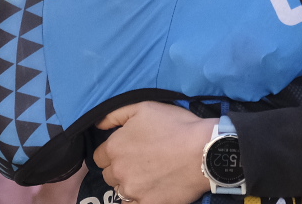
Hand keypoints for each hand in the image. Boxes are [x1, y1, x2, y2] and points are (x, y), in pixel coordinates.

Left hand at [93, 101, 211, 203]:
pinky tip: (150, 189)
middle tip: (142, 160)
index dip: (113, 151)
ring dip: (130, 183)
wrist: (203, 151)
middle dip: (121, 167)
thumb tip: (98, 124)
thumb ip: (114, 115)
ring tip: (150, 174)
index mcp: (114, 147)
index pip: (99, 157)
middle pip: (109, 174)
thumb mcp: (144, 108)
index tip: (128, 149)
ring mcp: (132, 190)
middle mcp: (118, 171)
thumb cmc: (175, 126)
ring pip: (121, 190)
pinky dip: (138, 198)